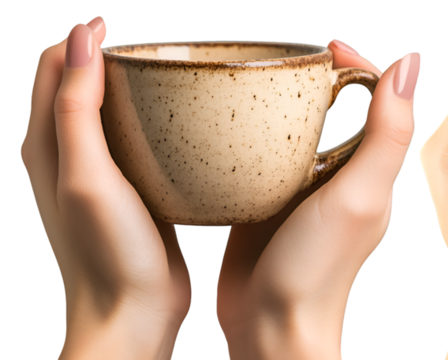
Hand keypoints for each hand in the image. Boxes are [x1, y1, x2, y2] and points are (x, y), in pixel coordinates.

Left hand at [21, 17, 190, 359]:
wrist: (134, 313)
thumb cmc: (106, 252)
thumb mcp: (86, 173)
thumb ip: (75, 105)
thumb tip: (80, 37)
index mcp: (45, 146)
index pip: (51, 68)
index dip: (81, 39)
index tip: (121, 27)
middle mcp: (68, 157)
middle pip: (80, 86)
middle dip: (108, 58)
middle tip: (153, 50)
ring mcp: (103, 176)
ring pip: (113, 115)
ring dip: (134, 91)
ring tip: (171, 79)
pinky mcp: (136, 193)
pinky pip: (140, 144)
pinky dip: (156, 125)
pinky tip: (185, 128)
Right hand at [214, 42, 420, 357]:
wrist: (271, 325)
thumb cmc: (318, 270)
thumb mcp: (359, 194)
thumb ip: (387, 133)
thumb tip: (409, 63)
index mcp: (368, 169)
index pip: (374, 99)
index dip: (356, 65)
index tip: (326, 47)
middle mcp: (338, 176)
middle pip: (333, 109)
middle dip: (315, 77)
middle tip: (282, 58)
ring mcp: (300, 190)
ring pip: (294, 130)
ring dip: (280, 102)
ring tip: (252, 80)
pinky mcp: (265, 203)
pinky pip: (260, 157)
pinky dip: (250, 134)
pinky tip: (227, 125)